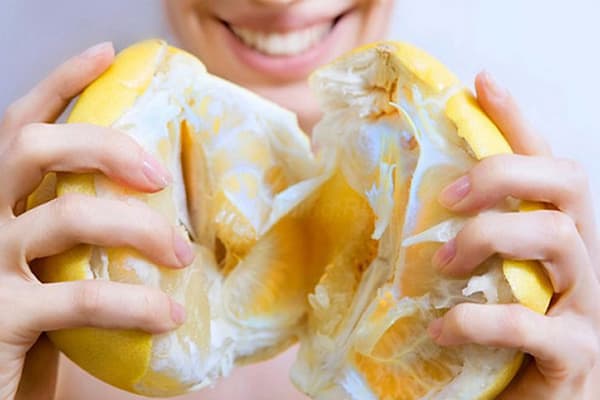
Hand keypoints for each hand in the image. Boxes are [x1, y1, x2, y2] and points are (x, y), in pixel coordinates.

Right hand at [0, 42, 192, 399]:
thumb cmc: (35, 325)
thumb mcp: (54, 265)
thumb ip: (83, 233)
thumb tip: (164, 209)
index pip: (19, 125)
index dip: (59, 84)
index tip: (106, 54)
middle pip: (33, 148)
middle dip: (104, 145)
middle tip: (160, 174)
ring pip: (66, 216)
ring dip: (139, 228)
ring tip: (185, 254)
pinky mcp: (1, 317)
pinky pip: (80, 298)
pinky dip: (135, 304)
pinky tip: (170, 315)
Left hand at [427, 72, 599, 398]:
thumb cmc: (487, 343)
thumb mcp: (467, 285)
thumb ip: (446, 246)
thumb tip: (381, 213)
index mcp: (547, 239)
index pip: (543, 165)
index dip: (518, 122)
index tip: (480, 84)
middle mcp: (577, 262)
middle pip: (566, 183)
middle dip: (506, 172)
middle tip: (449, 197)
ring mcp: (586, 307)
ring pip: (561, 237)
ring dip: (490, 237)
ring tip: (439, 262)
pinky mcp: (578, 356)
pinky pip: (535, 324)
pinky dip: (479, 319)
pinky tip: (441, 327)